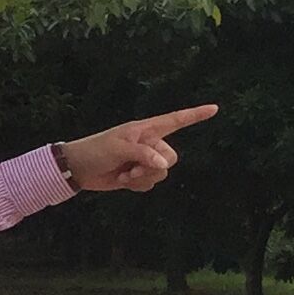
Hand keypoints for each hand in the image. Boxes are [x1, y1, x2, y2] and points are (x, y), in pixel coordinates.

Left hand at [59, 106, 216, 191]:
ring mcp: (144, 161)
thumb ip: (143, 154)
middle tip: (133, 169)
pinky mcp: (138, 176)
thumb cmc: (96, 150)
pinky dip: (138, 186)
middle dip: (154, 167)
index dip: (195, 114)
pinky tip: (123, 181)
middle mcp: (149, 144)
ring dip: (144, 178)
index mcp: (146, 130)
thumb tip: (164, 165)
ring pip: (162, 174)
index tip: (215, 108)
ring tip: (125, 174)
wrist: (78, 169)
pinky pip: (150, 185)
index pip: (175, 120)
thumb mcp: (118, 148)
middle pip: (171, 157)